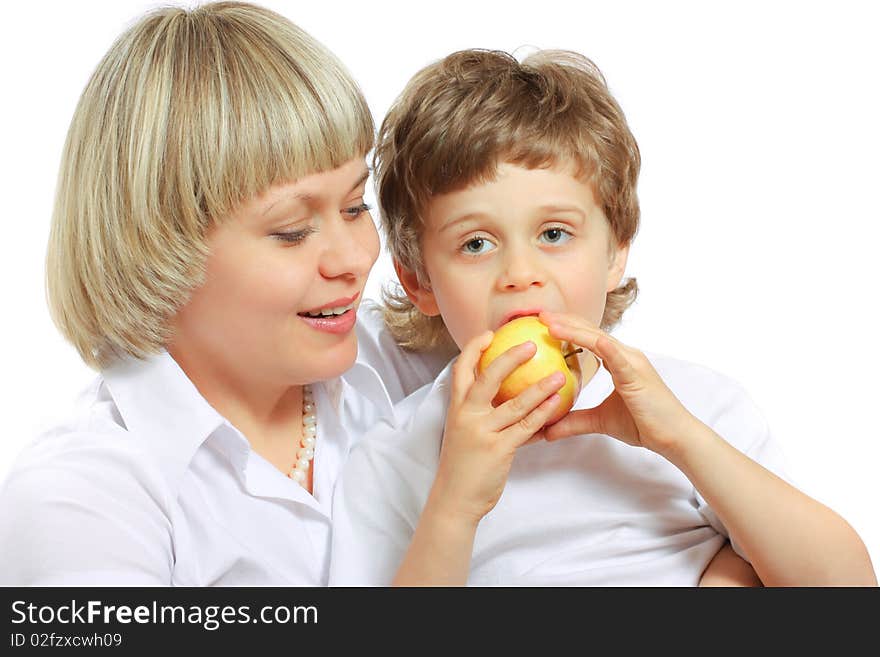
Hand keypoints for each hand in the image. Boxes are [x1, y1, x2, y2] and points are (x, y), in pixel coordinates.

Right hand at [430, 330, 565, 526]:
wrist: (454, 498)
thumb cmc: (462, 464)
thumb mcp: (464, 430)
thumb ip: (480, 411)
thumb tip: (505, 391)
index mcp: (457, 407)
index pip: (461, 369)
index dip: (474, 349)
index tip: (490, 334)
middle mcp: (467, 415)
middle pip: (488, 377)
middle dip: (510, 358)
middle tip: (532, 344)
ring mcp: (482, 432)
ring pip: (514, 403)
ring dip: (540, 386)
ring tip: (561, 374)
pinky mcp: (499, 449)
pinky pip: (526, 427)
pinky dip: (544, 413)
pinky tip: (558, 404)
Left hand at [539, 310, 697, 456]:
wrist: (674, 436)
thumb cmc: (643, 425)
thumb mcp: (600, 421)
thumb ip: (574, 422)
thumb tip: (546, 431)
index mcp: (619, 361)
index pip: (588, 338)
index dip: (567, 328)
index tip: (542, 323)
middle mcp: (626, 355)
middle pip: (590, 332)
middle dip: (565, 321)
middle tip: (539, 314)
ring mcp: (633, 362)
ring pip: (600, 339)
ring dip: (574, 330)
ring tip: (550, 323)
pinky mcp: (638, 375)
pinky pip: (619, 358)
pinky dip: (606, 347)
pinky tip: (592, 339)